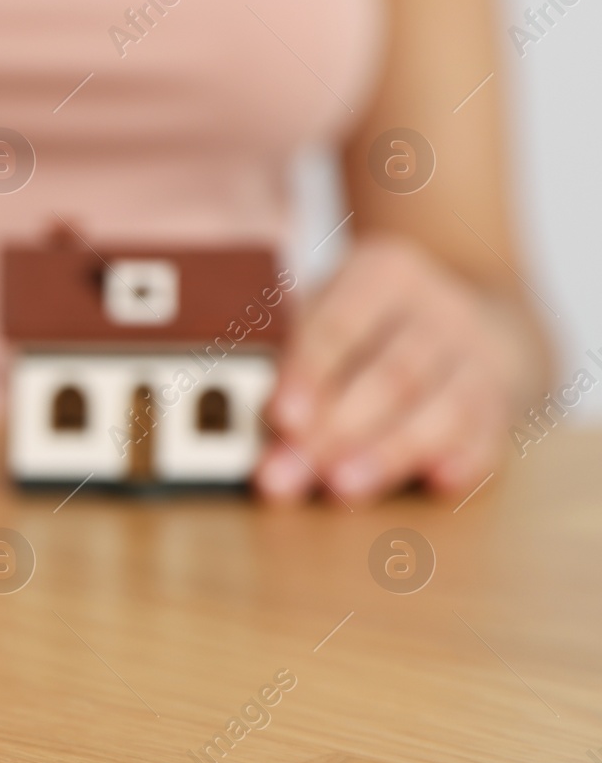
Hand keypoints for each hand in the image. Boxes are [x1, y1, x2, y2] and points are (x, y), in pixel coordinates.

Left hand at [256, 236, 537, 504]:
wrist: (478, 316)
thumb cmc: (373, 324)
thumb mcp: (330, 309)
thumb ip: (295, 357)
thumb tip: (259, 421)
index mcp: (384, 273)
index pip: (342, 323)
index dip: (310, 372)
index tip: (281, 418)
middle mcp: (440, 310)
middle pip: (391, 374)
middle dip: (336, 430)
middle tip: (287, 474)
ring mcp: (479, 357)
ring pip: (441, 409)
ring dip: (388, 453)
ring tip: (341, 489)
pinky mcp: (505, 403)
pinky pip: (490, 433)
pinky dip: (465, 459)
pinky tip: (436, 480)